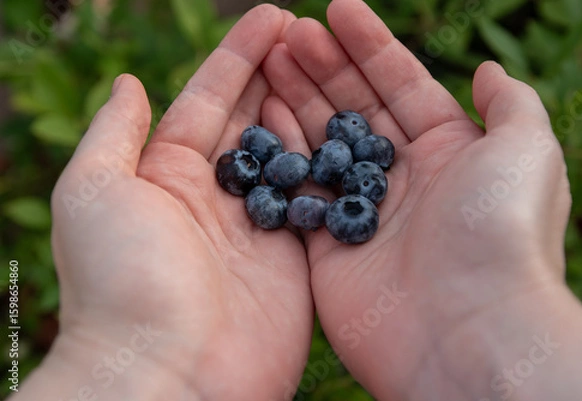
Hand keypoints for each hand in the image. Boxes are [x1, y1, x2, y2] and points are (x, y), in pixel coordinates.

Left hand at [17, 5, 311, 400]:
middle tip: (309, 32)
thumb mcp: (94, 193)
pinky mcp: (293, 260)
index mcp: (166, 177)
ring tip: (331, 66)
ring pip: (288, 155)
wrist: (168, 373)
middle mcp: (214, 198)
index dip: (238, 57)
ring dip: (307, 110)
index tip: (272, 17)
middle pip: (253, 121)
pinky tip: (347, 129)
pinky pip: (314, 201)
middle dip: (278, 74)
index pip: (208, 102)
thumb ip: (113, 134)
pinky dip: (328, 166)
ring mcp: (257, 229)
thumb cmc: (122, 280)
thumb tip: (129, 83)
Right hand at [263, 0, 581, 398]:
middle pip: (355, 109)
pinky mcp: (328, 248)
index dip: (371, 45)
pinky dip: (281, 154)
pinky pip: (299, 191)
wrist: (466, 330)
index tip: (336, 10)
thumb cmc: (500, 231)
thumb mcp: (527, 149)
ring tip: (269, 56)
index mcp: (450, 152)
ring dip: (297, 99)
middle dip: (325, 66)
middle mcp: (405, 180)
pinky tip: (261, 114)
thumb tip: (489, 70)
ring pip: (322, 144)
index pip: (402, 85)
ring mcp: (363, 213)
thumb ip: (509, 104)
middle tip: (290, 31)